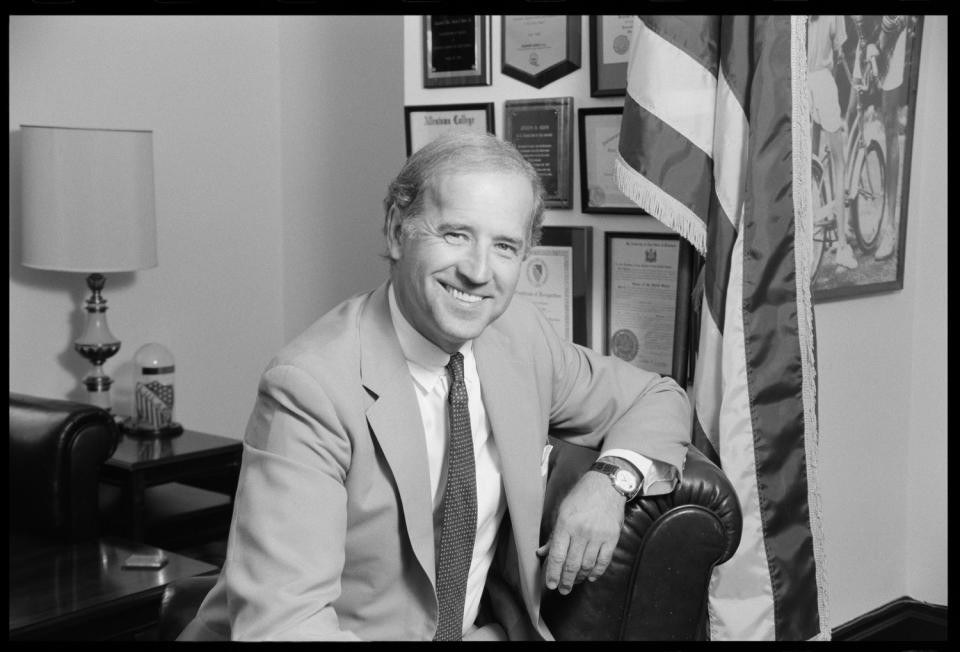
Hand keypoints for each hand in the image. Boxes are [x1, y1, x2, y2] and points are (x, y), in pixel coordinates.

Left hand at [537, 471, 624, 594]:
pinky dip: (597, 572)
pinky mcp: (612, 537)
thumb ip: (553, 535)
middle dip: (566, 581)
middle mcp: (581, 532)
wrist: (606, 485)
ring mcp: (598, 535)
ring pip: (587, 565)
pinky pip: (604, 561)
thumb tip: (541, 553)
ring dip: (580, 577)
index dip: (553, 573)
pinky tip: (591, 576)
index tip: (551, 585)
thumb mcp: (561, 511)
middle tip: (563, 590)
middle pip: (572, 564)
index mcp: (565, 524)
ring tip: (575, 582)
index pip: (557, 556)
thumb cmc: (580, 497)